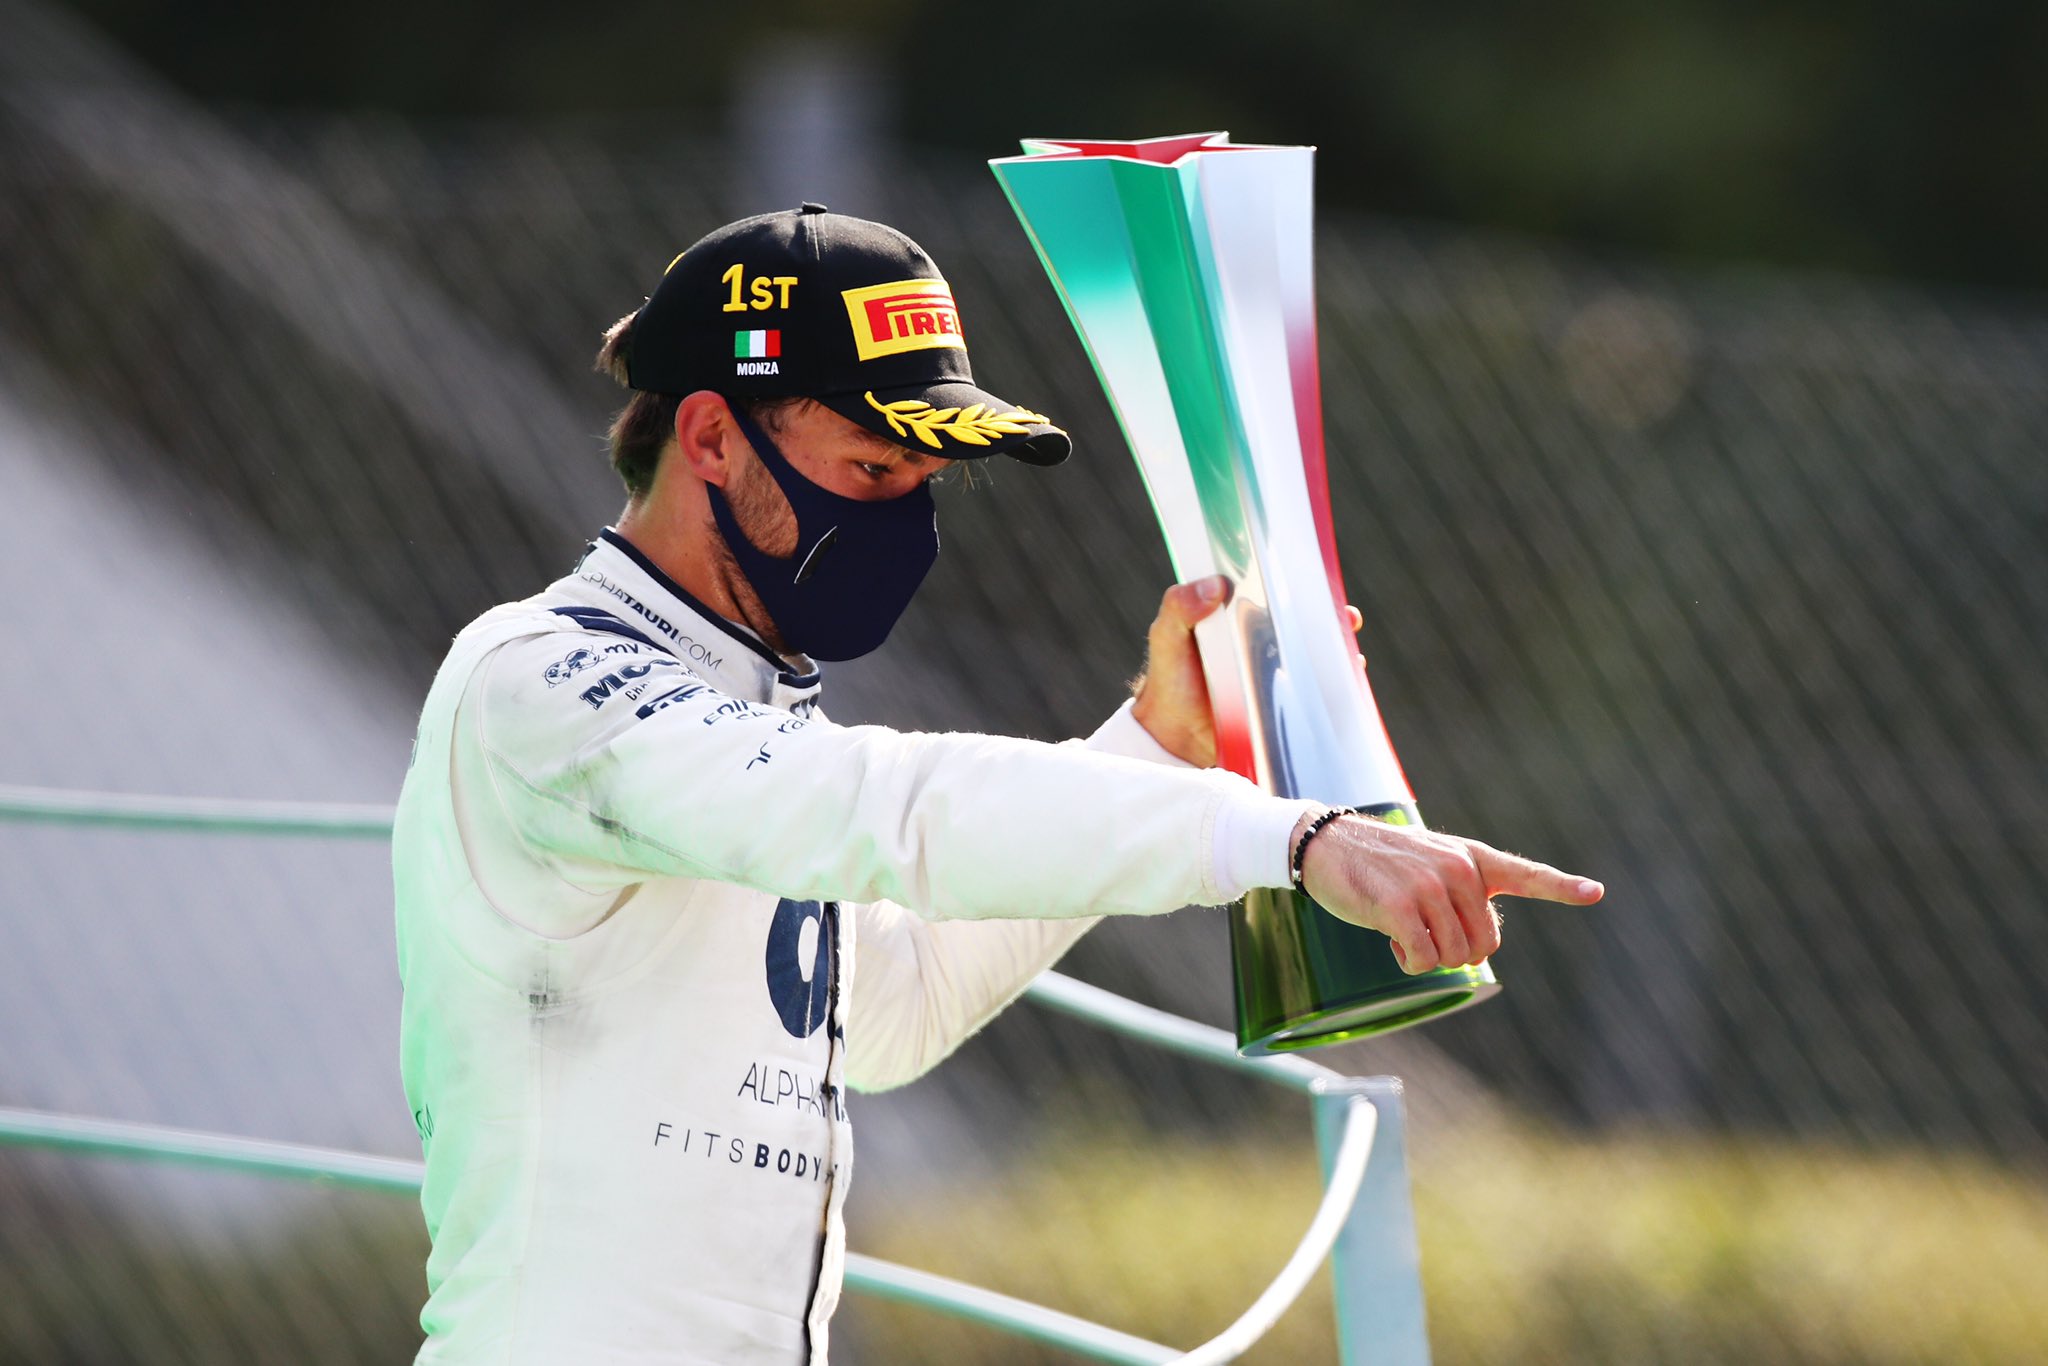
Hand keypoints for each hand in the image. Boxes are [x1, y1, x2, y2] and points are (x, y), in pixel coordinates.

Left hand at [1132, 578, 1366, 767]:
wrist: (1173, 743)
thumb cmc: (1170, 684)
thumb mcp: (1167, 638)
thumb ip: (1179, 608)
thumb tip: (1216, 585)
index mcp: (1241, 622)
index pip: (1278, 596)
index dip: (1302, 587)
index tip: (1317, 581)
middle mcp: (1267, 648)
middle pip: (1308, 627)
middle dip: (1333, 620)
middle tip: (1346, 618)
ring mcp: (1279, 680)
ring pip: (1319, 661)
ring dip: (1340, 655)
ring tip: (1350, 655)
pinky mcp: (1286, 711)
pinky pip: (1316, 699)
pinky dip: (1335, 693)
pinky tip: (1345, 690)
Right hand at [1296, 812, 1604, 973]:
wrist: (1325, 843)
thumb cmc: (1379, 864)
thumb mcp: (1430, 865)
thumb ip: (1462, 894)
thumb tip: (1475, 948)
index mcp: (1471, 858)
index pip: (1525, 873)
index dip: (1562, 886)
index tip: (1595, 892)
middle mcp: (1457, 869)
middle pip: (1483, 945)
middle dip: (1453, 951)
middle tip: (1421, 929)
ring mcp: (1429, 886)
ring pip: (1453, 957)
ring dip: (1425, 956)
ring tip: (1399, 924)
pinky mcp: (1399, 906)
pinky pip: (1422, 961)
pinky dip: (1407, 961)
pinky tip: (1388, 936)